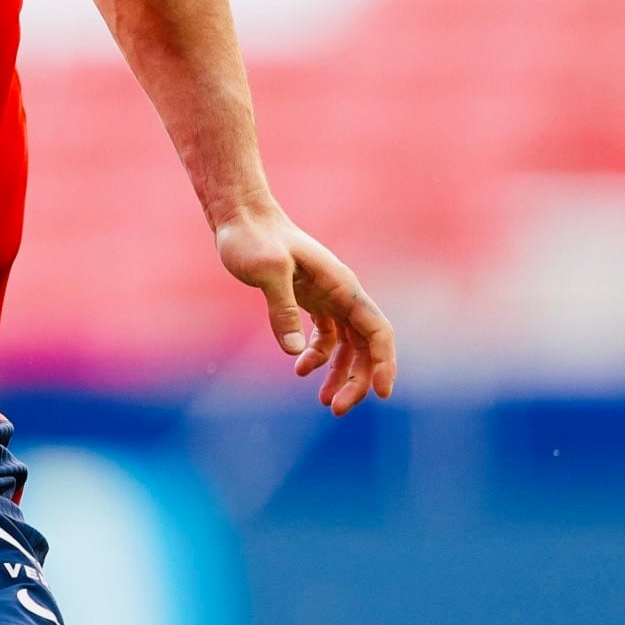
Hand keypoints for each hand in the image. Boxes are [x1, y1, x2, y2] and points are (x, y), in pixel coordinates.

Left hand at [215, 206, 397, 414]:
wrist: (239, 215)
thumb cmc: (252, 237)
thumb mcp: (266, 270)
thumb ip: (281, 308)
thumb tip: (293, 353)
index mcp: (341, 285)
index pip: (377, 330)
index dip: (385, 363)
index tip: (382, 394)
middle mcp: (340, 292)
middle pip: (365, 344)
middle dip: (358, 379)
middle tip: (337, 409)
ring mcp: (326, 295)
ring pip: (347, 344)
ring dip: (340, 373)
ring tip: (324, 401)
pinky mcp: (308, 298)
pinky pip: (326, 335)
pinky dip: (317, 355)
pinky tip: (299, 368)